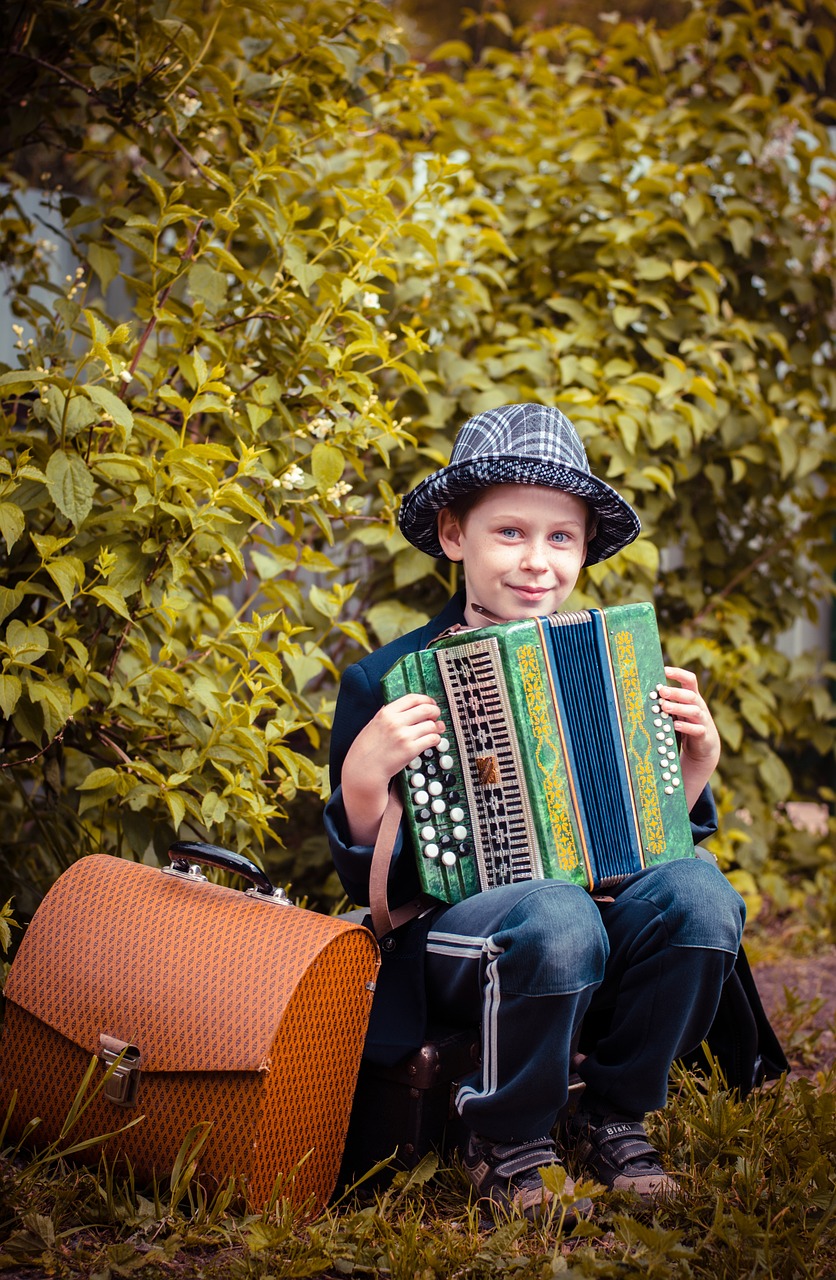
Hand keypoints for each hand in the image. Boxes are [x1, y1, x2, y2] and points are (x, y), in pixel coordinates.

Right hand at [341, 694, 444, 845]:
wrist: (364, 769)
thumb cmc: (366, 749)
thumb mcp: (373, 724)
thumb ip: (387, 714)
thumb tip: (402, 706)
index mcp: (386, 713)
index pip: (413, 698)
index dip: (426, 699)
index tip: (430, 703)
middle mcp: (395, 722)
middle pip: (426, 709)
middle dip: (435, 711)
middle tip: (436, 716)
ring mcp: (403, 736)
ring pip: (431, 724)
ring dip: (437, 726)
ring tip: (437, 729)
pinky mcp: (410, 749)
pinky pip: (432, 739)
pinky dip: (436, 738)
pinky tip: (433, 740)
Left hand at [658, 667, 720, 811]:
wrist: (704, 745)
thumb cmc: (686, 722)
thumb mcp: (679, 710)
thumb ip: (668, 701)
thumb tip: (645, 690)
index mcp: (692, 697)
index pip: (690, 680)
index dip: (679, 673)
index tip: (664, 670)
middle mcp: (699, 706)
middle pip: (690, 695)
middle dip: (676, 692)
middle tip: (662, 691)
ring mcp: (702, 720)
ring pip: (694, 711)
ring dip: (679, 708)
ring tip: (664, 707)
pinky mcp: (703, 734)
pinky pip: (697, 729)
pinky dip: (686, 727)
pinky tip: (675, 725)